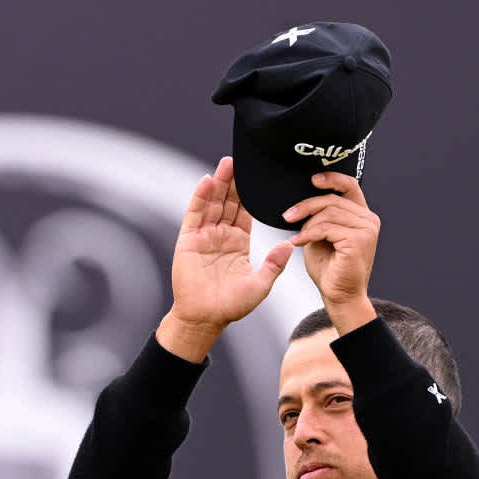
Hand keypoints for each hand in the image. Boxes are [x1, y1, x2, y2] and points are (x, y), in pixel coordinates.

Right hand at [157, 157, 293, 360]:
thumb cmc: (231, 306)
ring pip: (212, 204)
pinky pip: (195, 215)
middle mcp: (220, 236)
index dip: (250, 194)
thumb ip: (274, 264)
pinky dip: (200, 198)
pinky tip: (207, 182)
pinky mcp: (189, 241)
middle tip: (242, 160)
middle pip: (228, 202)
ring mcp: (203, 237)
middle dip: (234, 182)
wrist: (206, 318)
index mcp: (238, 243)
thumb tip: (290, 245)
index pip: (245, 211)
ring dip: (218, 183)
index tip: (257, 176)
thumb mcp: (260, 284)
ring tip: (226, 164)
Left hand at [287, 173, 379, 333]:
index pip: (350, 186)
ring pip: (328, 212)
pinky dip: (308, 234)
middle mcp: (368, 220)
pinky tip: (299, 242)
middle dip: (306, 206)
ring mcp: (366, 230)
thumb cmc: (330, 269)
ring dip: (306, 223)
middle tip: (287, 216)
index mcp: (361, 216)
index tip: (312, 180)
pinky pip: (326, 228)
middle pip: (333, 199)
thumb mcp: (321, 236)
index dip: (331, 178)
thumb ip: (319, 217)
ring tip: (297, 236)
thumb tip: (303, 202)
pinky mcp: (358, 241)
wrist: (339, 295)